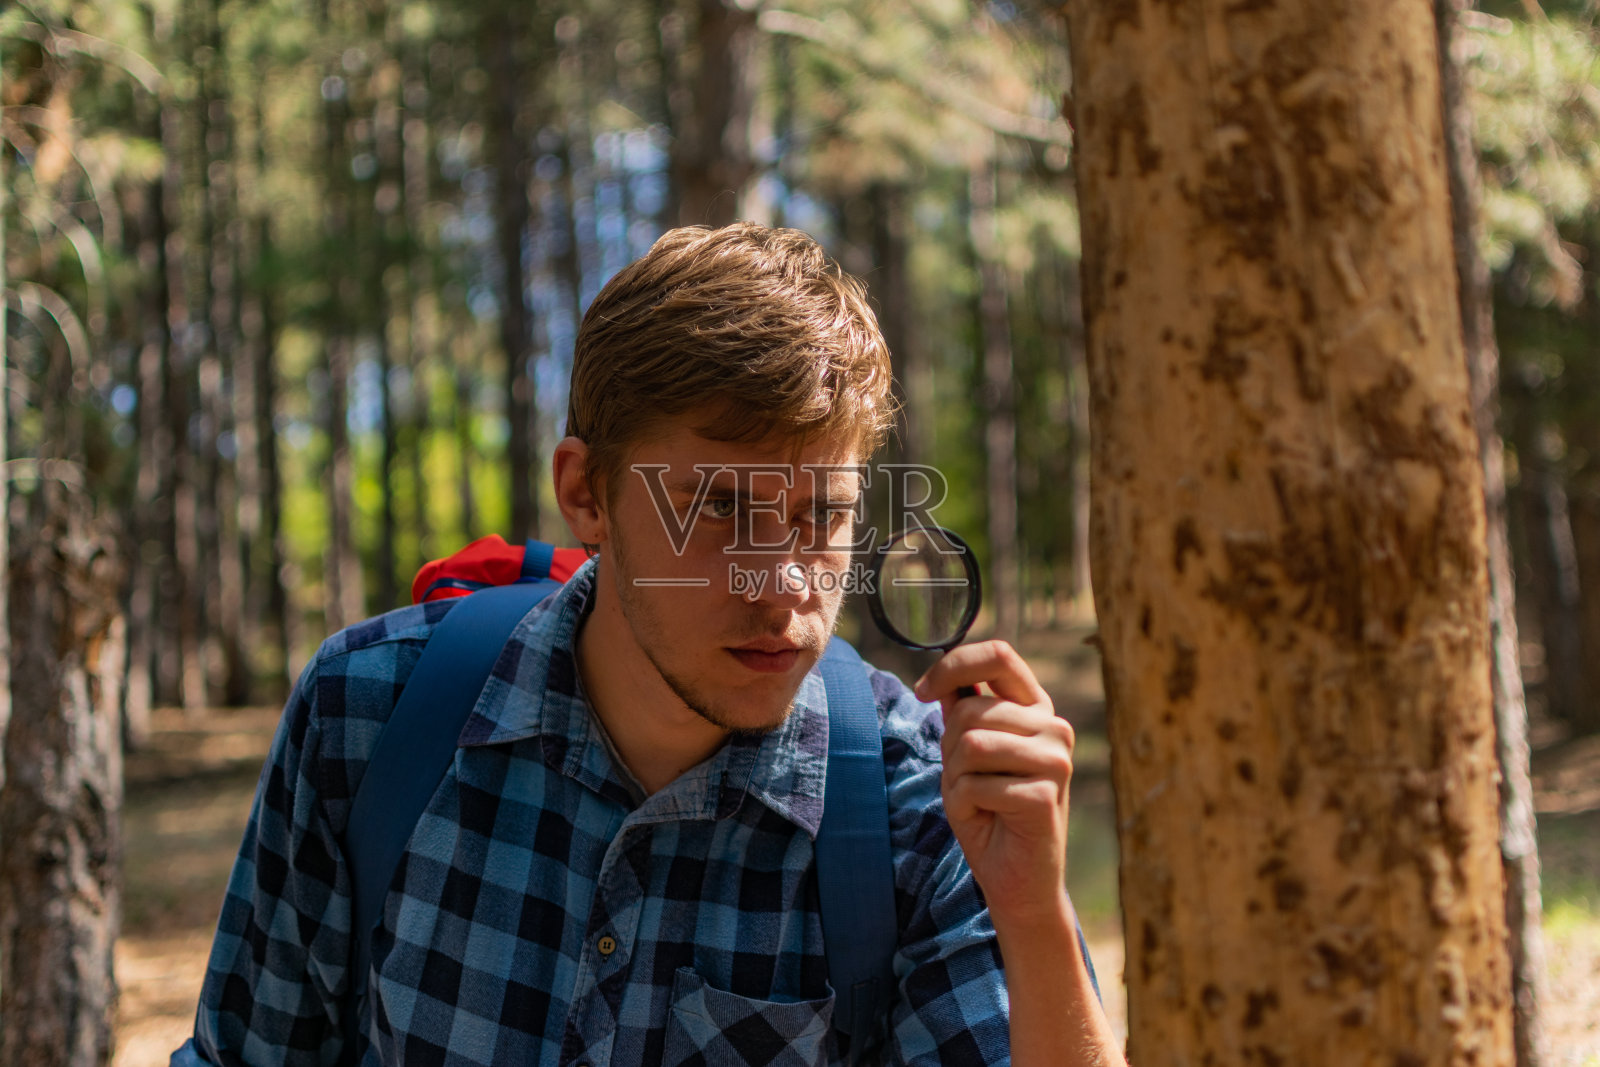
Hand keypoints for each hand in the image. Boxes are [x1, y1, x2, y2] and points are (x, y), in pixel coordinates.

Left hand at [914, 640, 1075, 932]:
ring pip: (971, 744)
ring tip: (977, 800)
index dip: (953, 665)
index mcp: (1036, 709)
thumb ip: (961, 714)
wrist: (1015, 877)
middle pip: (971, 711)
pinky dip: (964, 805)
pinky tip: (985, 819)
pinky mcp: (1045, 794)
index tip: (922, 691)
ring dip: (956, 779)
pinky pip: (975, 784)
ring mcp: (1055, 760)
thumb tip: (940, 679)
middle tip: (966, 781)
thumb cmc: (988, 812)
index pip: (998, 655)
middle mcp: (1053, 727)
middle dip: (949, 749)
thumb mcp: (966, 756)